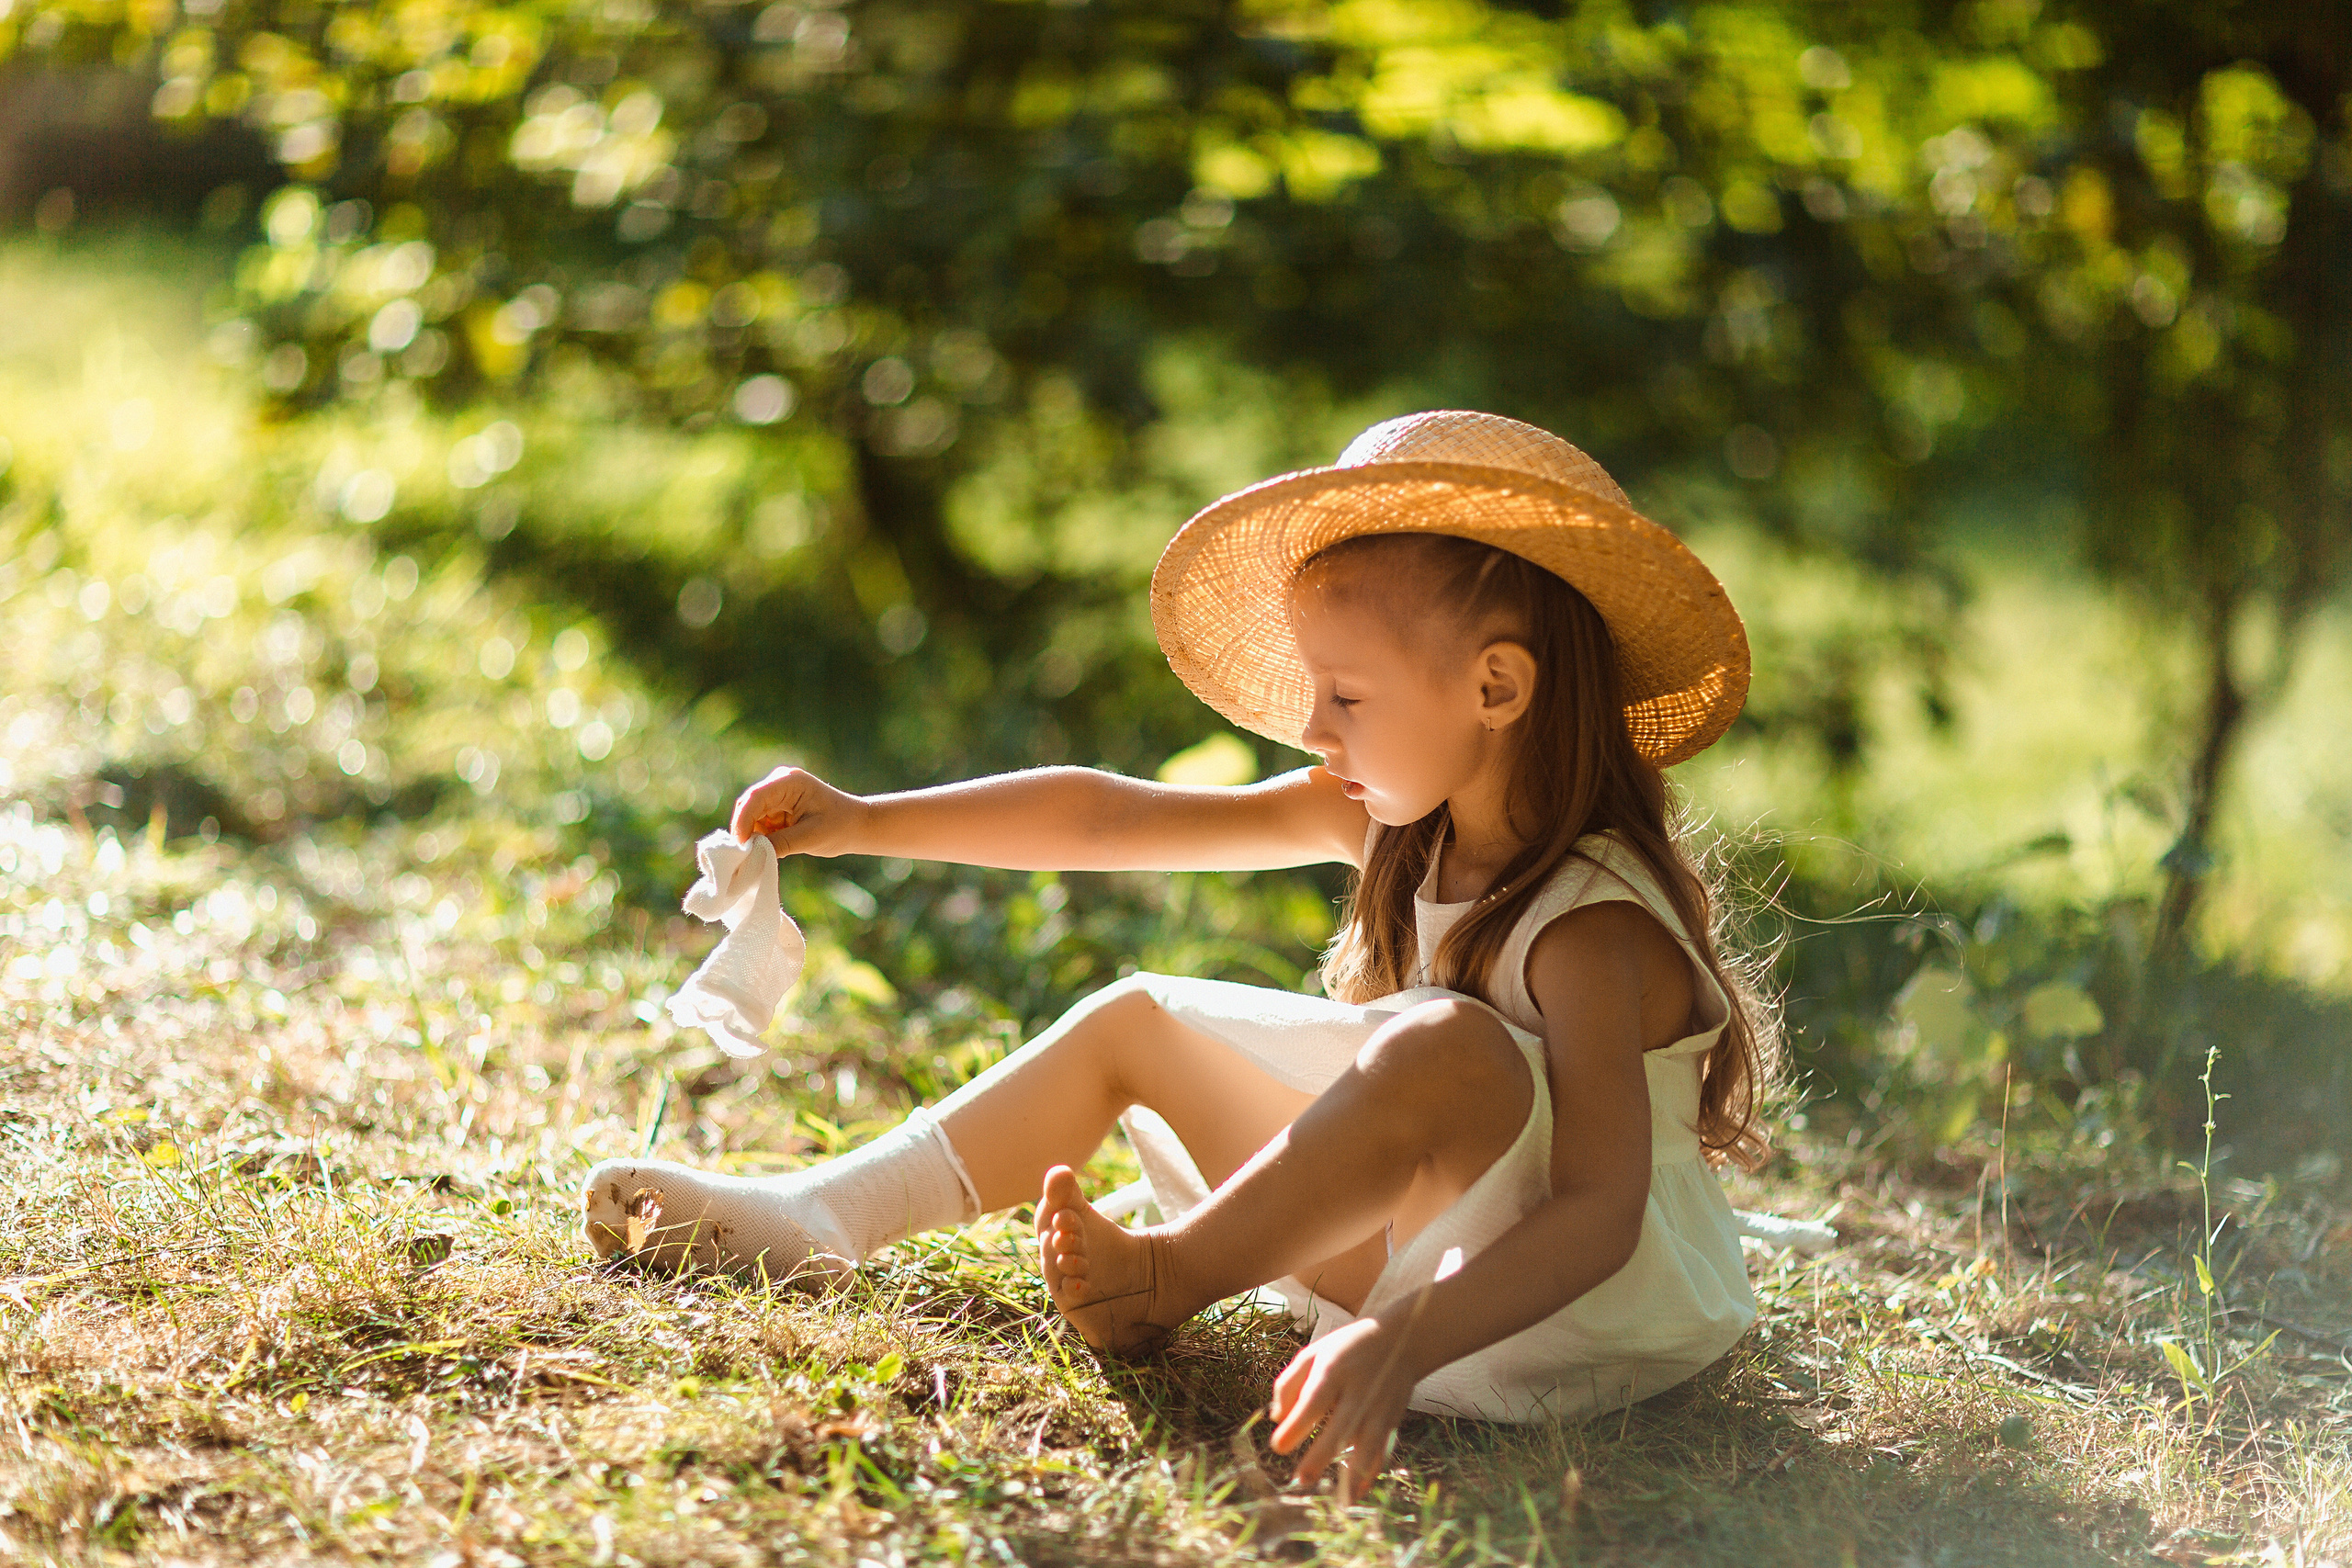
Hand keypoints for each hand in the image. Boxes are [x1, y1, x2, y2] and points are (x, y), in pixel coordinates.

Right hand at [729, 766, 866, 856]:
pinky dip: (760, 835)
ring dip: (752, 834)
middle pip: (749, 805)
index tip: (740, 845)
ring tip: (760, 854)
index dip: (743, 821)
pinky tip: (768, 848)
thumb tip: (750, 853)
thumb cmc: (840, 827)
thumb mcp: (810, 838)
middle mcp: (780, 782)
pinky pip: (759, 820)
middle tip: (744, 856)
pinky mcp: (777, 805)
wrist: (857, 825)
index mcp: (790, 781)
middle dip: (744, 830)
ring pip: (751, 815)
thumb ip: (779, 843)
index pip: (756, 797)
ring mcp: (777, 792)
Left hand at [1267, 1311, 1423, 1503]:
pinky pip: (1382, 1450)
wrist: (1403, 1340)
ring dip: (1353, 1473)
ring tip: (1339, 1501)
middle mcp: (1359, 1390)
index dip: (1297, 1425)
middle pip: (1341, 1426)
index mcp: (1334, 1370)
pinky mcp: (1391, 1420)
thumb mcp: (1314, 1353)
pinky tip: (1357, 1493)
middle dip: (1322, 1455)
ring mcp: (1379, 1407)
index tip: (1277, 1447)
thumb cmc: (1347, 1349)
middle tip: (1301, 1478)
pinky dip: (1371, 1473)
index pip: (1314, 1400)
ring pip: (1367, 1444)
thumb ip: (1289, 1384)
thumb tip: (1276, 1420)